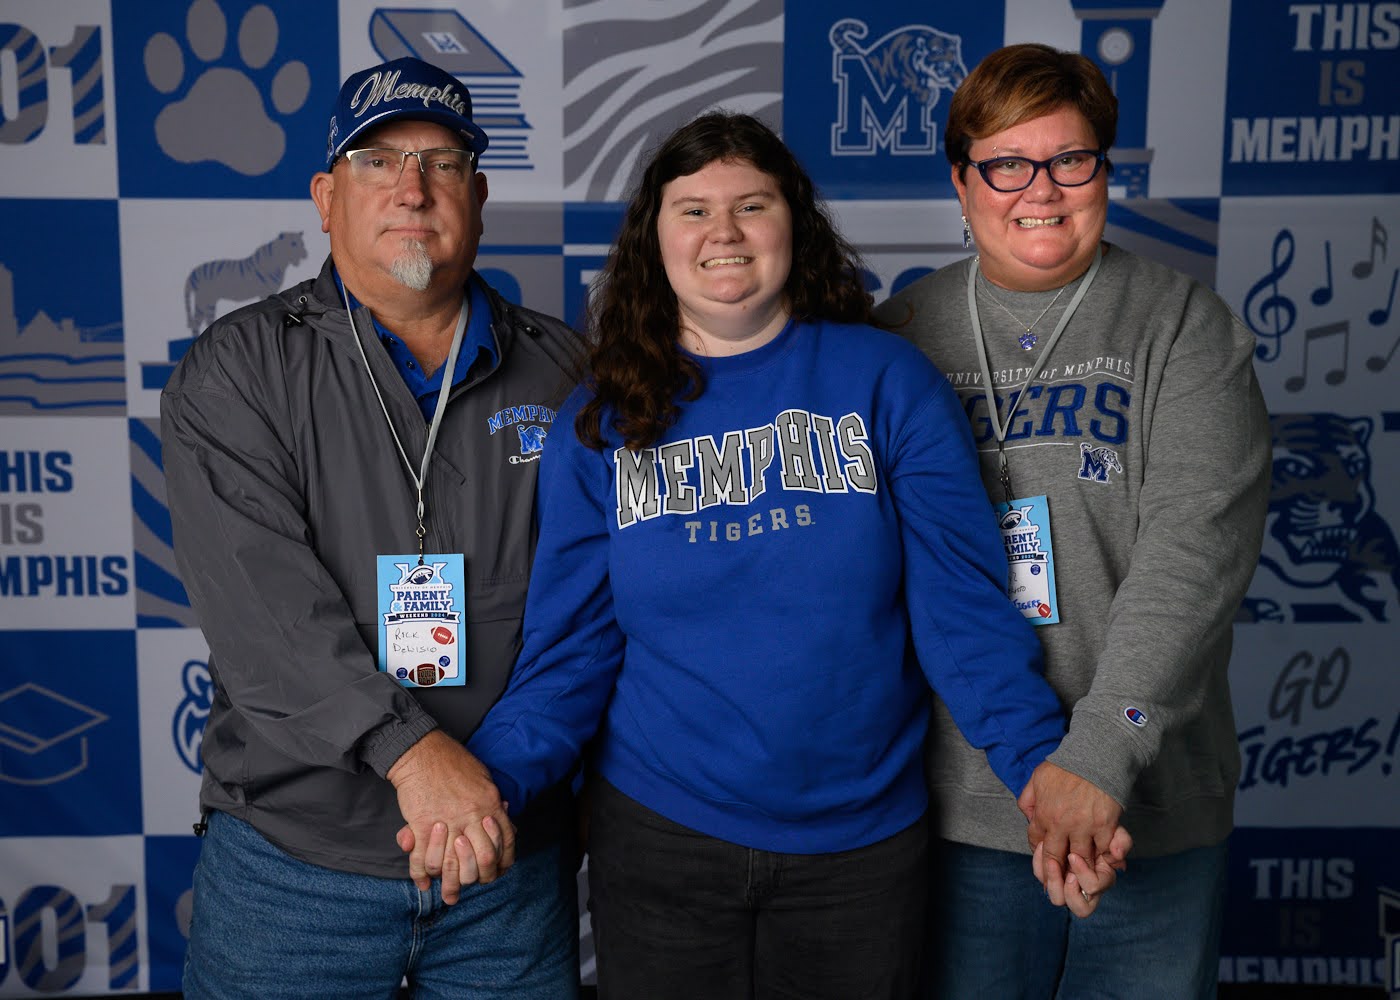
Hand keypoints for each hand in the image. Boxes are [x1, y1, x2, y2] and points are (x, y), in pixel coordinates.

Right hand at [385, 730, 516, 902]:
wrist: (422, 752)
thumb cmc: (453, 762)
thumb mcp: (483, 779)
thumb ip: (493, 801)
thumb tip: (504, 811)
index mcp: (490, 805)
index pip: (504, 844)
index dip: (501, 863)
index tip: (495, 872)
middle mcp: (472, 817)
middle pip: (482, 860)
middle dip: (477, 878)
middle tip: (471, 887)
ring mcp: (447, 823)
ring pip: (453, 865)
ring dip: (450, 884)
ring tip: (449, 895)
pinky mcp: (422, 824)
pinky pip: (424, 858)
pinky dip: (422, 875)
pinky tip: (424, 884)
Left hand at [1017, 761, 1122, 878]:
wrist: (1095, 756)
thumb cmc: (1065, 765)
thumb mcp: (1037, 778)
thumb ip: (1028, 799)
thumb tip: (1027, 817)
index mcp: (1043, 814)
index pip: (1036, 843)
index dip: (1040, 851)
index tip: (1046, 854)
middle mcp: (1062, 824)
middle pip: (1056, 857)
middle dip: (1056, 868)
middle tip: (1060, 874)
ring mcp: (1085, 827)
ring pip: (1080, 858)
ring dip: (1080, 866)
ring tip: (1080, 871)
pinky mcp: (1105, 826)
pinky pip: (1103, 850)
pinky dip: (1102, 856)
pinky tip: (1101, 858)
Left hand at [1033, 825, 1130, 917]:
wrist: (1077, 818)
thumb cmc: (1098, 829)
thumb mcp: (1113, 831)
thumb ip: (1121, 841)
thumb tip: (1118, 854)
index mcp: (1103, 879)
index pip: (1095, 889)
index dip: (1084, 877)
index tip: (1073, 856)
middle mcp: (1086, 887)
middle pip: (1080, 908)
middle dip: (1070, 890)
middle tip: (1061, 866)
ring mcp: (1067, 884)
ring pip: (1058, 899)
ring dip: (1054, 882)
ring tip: (1051, 862)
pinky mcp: (1050, 874)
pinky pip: (1042, 877)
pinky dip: (1039, 865)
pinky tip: (1041, 845)